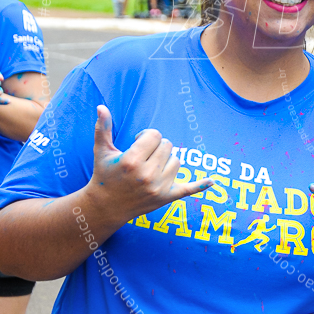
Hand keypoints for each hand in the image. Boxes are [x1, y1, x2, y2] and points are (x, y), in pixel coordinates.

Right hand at [85, 105, 213, 222]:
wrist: (105, 207)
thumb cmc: (104, 174)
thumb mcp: (101, 151)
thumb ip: (103, 128)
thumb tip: (101, 107)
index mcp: (132, 161)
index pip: (155, 135)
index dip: (146, 137)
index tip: (137, 144)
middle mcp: (147, 174)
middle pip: (167, 145)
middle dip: (156, 148)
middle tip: (143, 157)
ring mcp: (158, 187)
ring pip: (176, 160)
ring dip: (166, 161)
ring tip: (150, 169)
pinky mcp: (166, 197)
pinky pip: (188, 189)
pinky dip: (200, 185)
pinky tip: (212, 181)